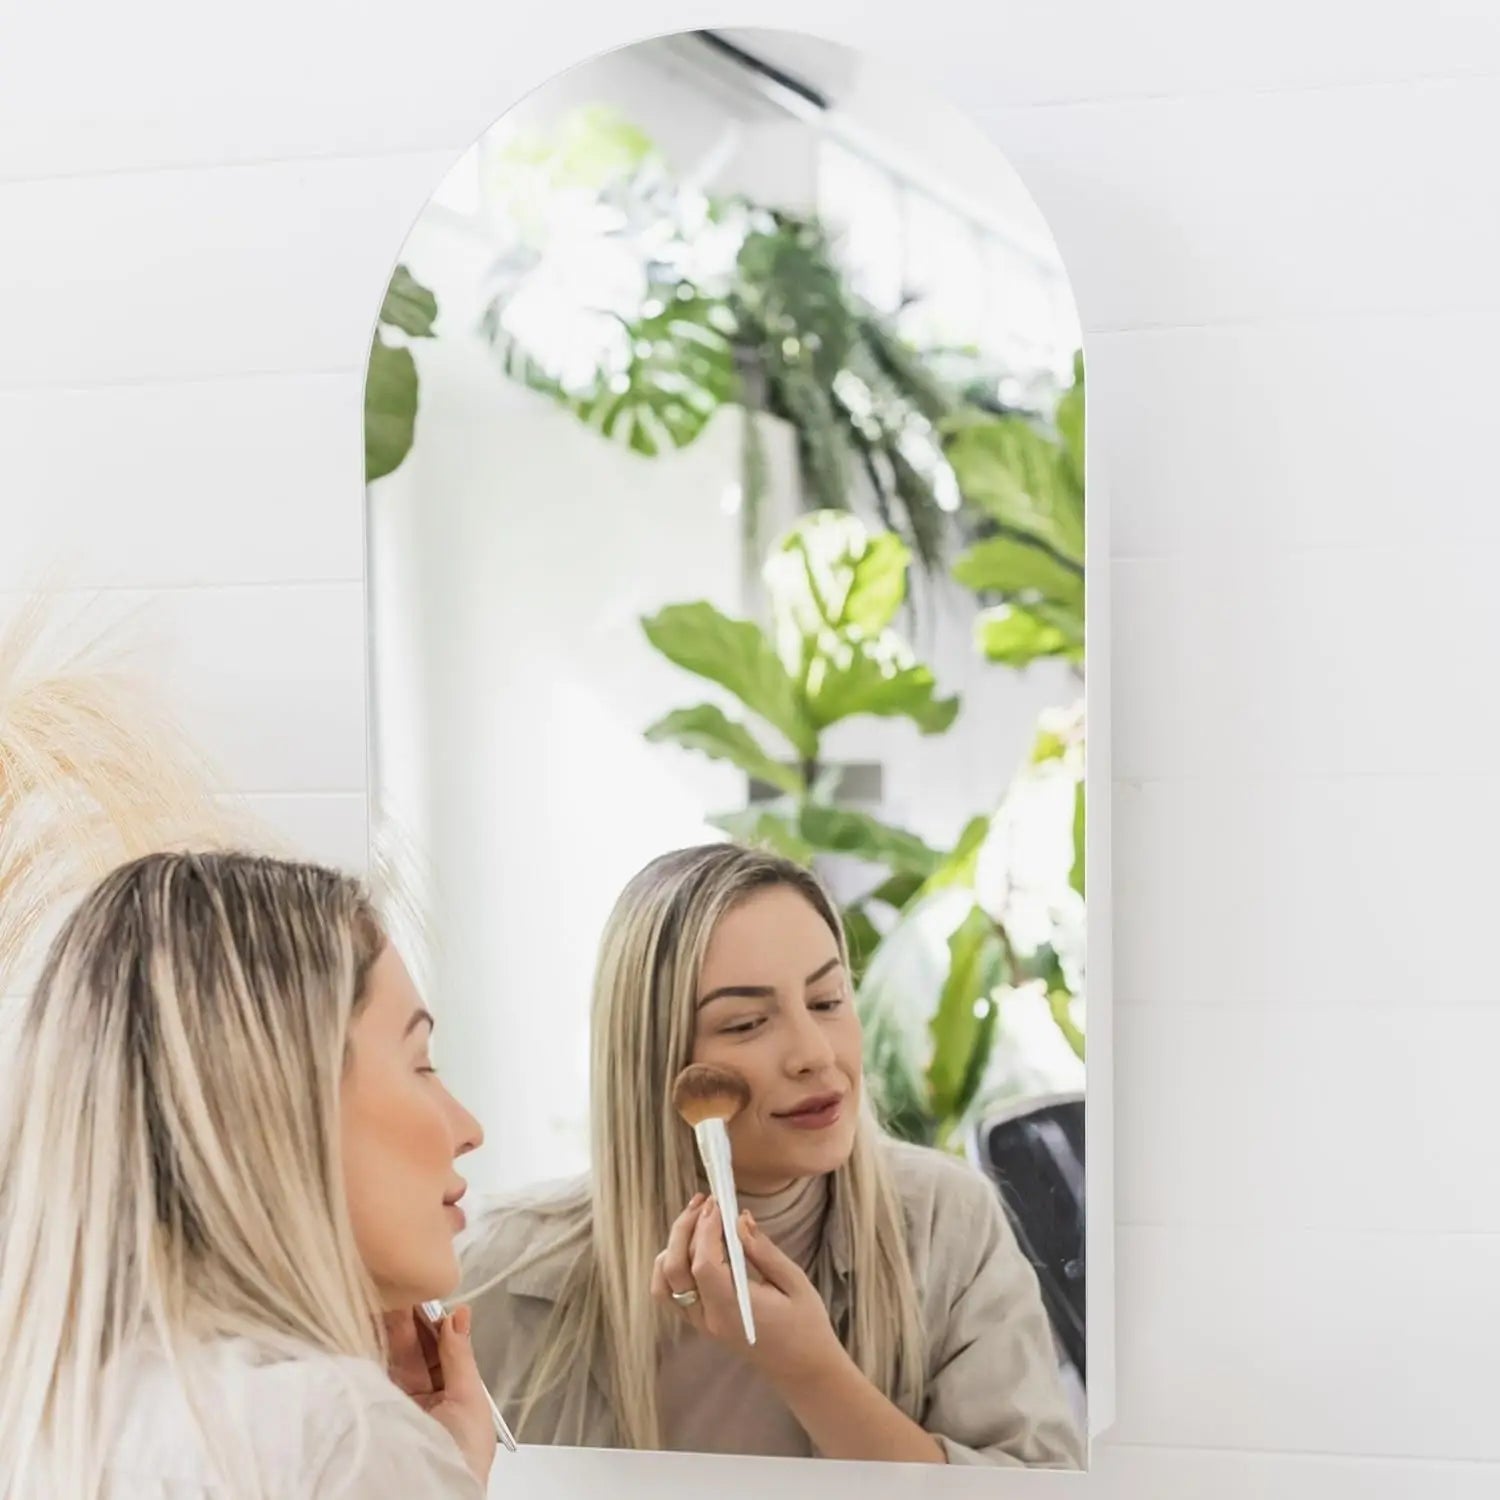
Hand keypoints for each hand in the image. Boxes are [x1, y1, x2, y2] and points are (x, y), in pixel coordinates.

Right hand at [384, 1304, 496, 1486]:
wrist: (429, 1493)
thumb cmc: (461, 1456)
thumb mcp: (470, 1401)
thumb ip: (460, 1357)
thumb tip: (460, 1315)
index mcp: (452, 1398)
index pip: (440, 1352)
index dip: (434, 1324)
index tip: (427, 1294)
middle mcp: (422, 1401)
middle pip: (414, 1352)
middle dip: (411, 1322)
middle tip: (404, 1290)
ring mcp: (395, 1406)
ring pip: (392, 1360)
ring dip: (392, 1331)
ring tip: (390, 1299)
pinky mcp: (372, 1412)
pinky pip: (371, 1376)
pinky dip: (370, 1350)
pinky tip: (372, 1325)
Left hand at [650, 1195, 843, 1389]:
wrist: (804, 1369)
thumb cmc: (806, 1325)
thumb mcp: (795, 1283)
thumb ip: (764, 1251)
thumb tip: (740, 1219)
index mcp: (734, 1310)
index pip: (704, 1265)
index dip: (706, 1228)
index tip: (718, 1202)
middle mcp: (710, 1319)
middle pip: (676, 1269)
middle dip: (685, 1228)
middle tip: (705, 1200)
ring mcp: (702, 1324)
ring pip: (664, 1282)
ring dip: (673, 1245)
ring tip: (696, 1218)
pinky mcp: (701, 1323)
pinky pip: (670, 1293)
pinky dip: (671, 1264)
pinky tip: (691, 1245)